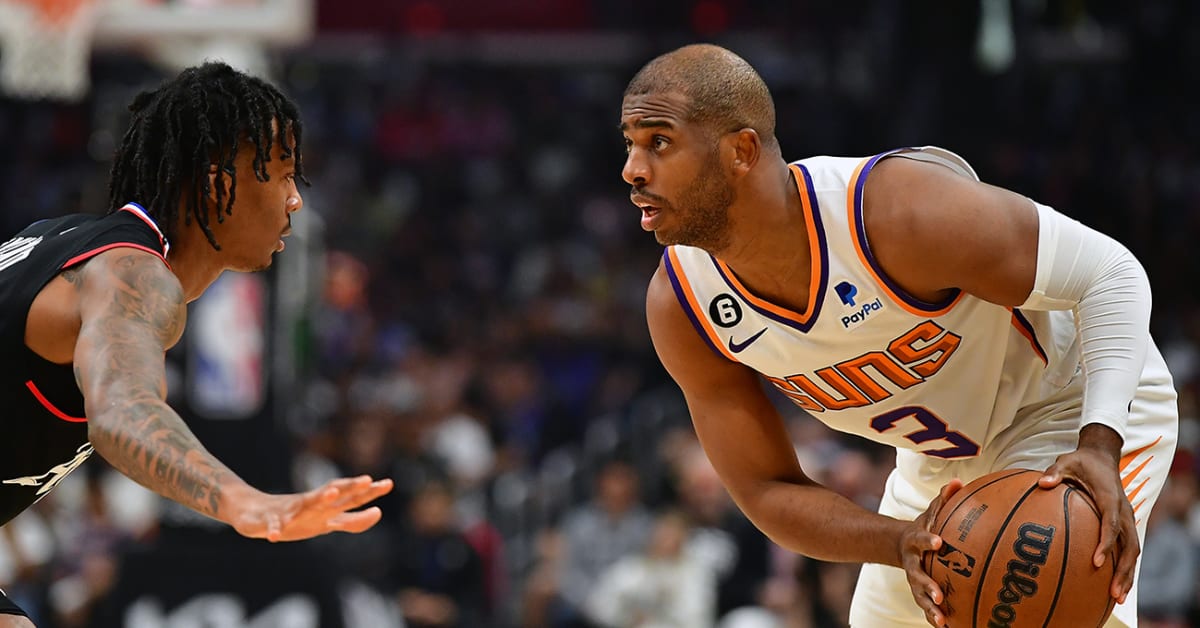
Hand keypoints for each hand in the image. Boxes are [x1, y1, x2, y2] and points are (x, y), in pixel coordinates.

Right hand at [229, 475, 393, 541]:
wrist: (255, 512)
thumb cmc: (297, 517)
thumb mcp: (327, 523)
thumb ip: (351, 521)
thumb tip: (376, 514)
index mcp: (326, 507)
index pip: (352, 497)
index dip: (369, 492)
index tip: (389, 484)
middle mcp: (311, 504)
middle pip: (334, 493)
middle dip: (350, 487)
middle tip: (367, 480)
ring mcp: (291, 510)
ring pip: (306, 502)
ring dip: (318, 498)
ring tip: (331, 493)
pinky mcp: (269, 519)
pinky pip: (273, 525)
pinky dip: (274, 529)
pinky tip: (275, 535)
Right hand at [901, 478, 962, 627]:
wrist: (902, 545)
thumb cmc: (925, 527)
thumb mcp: (931, 512)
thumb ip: (943, 499)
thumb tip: (957, 482)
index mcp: (915, 541)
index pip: (921, 539)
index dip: (928, 540)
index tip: (939, 543)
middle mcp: (913, 563)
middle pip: (917, 575)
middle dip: (927, 586)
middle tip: (939, 595)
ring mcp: (914, 579)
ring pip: (919, 596)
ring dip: (929, 608)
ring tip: (941, 619)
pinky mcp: (920, 592)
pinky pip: (926, 607)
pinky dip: (934, 617)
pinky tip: (947, 627)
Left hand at [1039, 430, 1135, 602]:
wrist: (1102, 456)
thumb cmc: (1082, 461)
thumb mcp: (1066, 461)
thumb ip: (1055, 472)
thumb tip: (1042, 482)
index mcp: (1110, 498)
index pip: (1111, 524)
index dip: (1105, 543)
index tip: (1096, 562)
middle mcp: (1123, 511)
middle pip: (1130, 546)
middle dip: (1123, 570)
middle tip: (1112, 592)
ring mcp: (1126, 519)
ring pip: (1133, 551)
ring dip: (1127, 574)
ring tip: (1116, 597)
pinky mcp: (1124, 524)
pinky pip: (1128, 548)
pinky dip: (1124, 567)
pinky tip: (1113, 585)